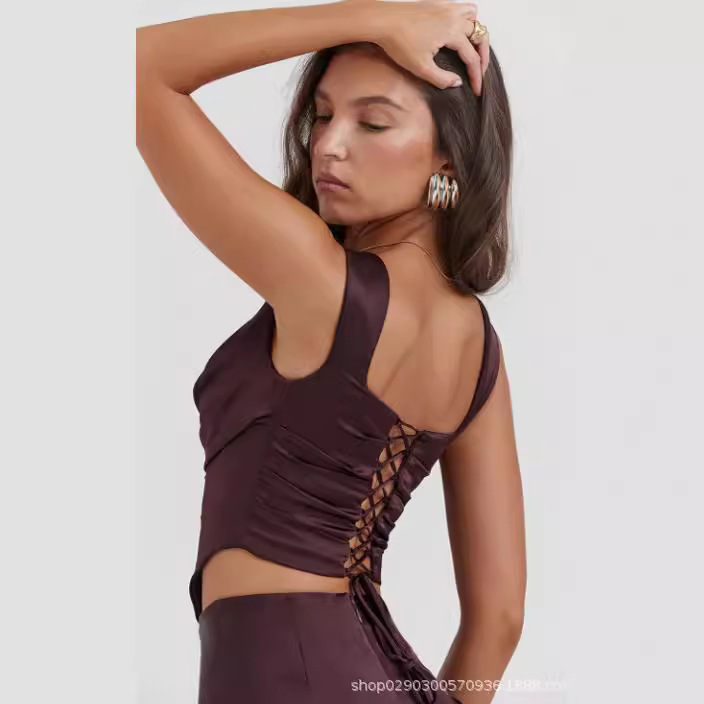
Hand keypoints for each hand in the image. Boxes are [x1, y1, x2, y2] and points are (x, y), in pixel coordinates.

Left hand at [348, 0, 489, 95]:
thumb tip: (457, 82)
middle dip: (483, 56)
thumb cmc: (399, 42)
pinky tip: (460, 31)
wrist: (383, 21)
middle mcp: (454, 18)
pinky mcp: (439, 5)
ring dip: (478, 35)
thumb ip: (442, 79)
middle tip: (479, 72)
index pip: (472, 58)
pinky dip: (468, 19)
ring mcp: (448, 8)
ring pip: (475, 19)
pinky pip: (463, 8)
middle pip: (481, 36)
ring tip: (474, 51)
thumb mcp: (421, 68)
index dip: (476, 76)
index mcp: (453, 33)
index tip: (477, 90)